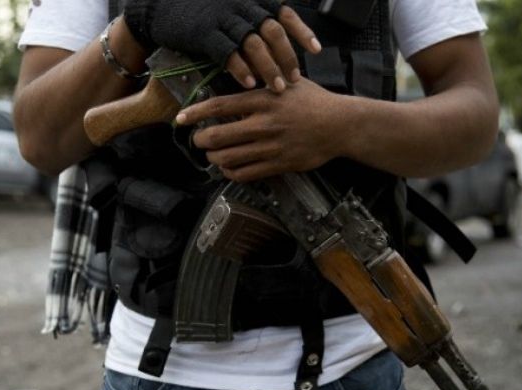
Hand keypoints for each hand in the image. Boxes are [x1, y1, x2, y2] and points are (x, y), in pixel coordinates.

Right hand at [123, 1, 319, 91]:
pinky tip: (250, 84)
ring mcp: (224, 19)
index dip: (302, 32)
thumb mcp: (230, 9)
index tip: (316, 50)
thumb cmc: (201, 11)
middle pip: (274, 32)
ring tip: (276, 88)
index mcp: (252, 1)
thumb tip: (276, 47)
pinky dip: (241, 69)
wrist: (163, 6)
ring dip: (268, 67)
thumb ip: (253, 22)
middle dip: (286, 57)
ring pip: (254, 44)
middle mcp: (242, 6)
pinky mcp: (206, 33)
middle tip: (294, 79)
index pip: (284, 14)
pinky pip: (228, 53)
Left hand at [175, 79, 341, 181]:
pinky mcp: (278, 164)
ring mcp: (270, 146)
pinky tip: (229, 168)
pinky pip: (245, 173)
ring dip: (214, 158)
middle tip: (198, 140)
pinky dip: (230, 173)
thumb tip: (236, 87)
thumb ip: (261, 86)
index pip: (219, 106)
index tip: (181, 119)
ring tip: (213, 155)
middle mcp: (263, 124)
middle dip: (201, 140)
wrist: (340, 125)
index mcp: (263, 100)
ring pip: (227, 158)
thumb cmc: (314, 102)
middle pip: (217, 136)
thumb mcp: (286, 83)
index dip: (195, 113)